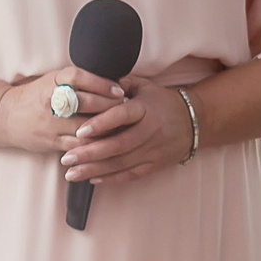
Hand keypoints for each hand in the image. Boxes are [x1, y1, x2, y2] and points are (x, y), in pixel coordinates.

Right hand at [0, 61, 125, 157]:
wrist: (5, 116)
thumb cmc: (36, 96)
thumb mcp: (52, 80)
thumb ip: (76, 80)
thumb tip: (111, 81)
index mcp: (52, 81)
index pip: (79, 77)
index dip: (101, 83)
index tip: (119, 91)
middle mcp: (50, 100)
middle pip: (86, 103)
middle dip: (110, 107)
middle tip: (127, 109)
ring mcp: (50, 122)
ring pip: (84, 127)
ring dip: (106, 128)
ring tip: (122, 127)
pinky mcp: (51, 141)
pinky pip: (77, 145)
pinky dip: (94, 145)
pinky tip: (108, 144)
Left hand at [61, 78, 194, 183]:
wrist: (194, 122)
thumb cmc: (163, 102)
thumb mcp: (146, 87)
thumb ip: (122, 83)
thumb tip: (95, 81)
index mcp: (146, 109)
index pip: (121, 116)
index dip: (100, 124)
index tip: (79, 131)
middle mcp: (150, 131)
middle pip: (118, 145)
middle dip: (90, 153)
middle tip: (67, 158)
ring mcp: (153, 150)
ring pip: (121, 163)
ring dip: (94, 169)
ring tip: (71, 174)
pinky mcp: (155, 164)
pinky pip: (131, 174)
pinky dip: (111, 178)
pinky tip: (92, 179)